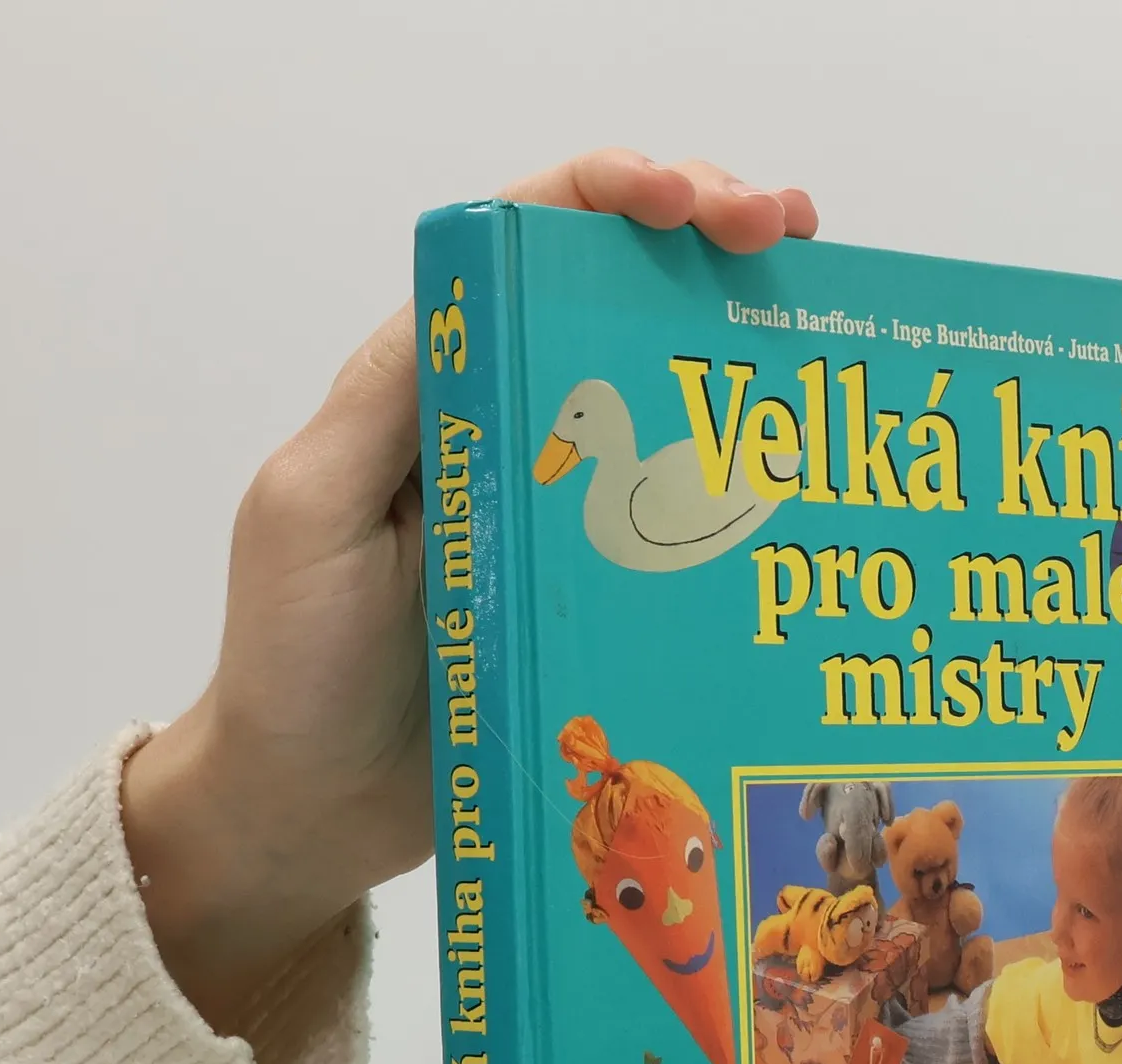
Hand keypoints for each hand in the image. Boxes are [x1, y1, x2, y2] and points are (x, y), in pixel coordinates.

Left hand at [123, 151, 817, 1040]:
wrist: (316, 808)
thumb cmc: (294, 662)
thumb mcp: (311, 515)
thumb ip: (389, 406)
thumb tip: (483, 292)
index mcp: (437, 388)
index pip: (527, 245)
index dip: (615, 197)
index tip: (699, 207)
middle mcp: (511, 433)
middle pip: (617, 299)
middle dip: (708, 243)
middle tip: (796, 240)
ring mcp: (566, 517)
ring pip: (668, 400)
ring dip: (746, 347)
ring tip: (827, 321)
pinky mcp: (602, 598)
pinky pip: (683, 525)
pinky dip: (748, 488)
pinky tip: (807, 483)